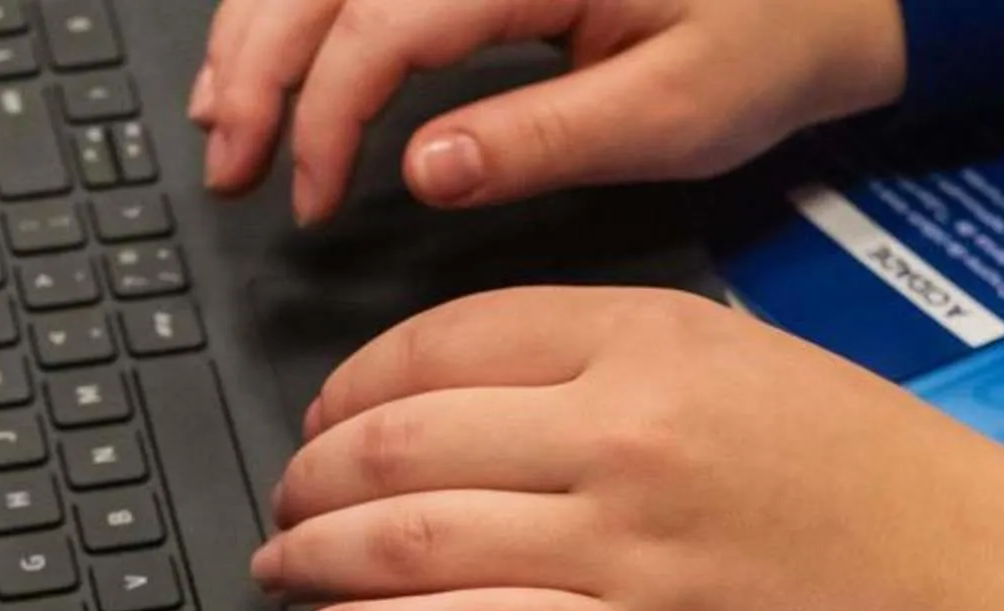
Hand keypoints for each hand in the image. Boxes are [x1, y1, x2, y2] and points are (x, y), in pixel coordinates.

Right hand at [195, 0, 909, 223]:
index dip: (325, 116)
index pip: (383, 25)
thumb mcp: (675, 110)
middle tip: (229, 166)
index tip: (310, 198)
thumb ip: (540, 139)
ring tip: (226, 119)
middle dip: (256, 65)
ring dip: (260, 28)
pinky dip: (306, 7)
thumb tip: (422, 172)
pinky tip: (279, 58)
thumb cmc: (777, 32)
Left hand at [250, 288, 1003, 610]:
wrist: (972, 585)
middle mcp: (620, 431)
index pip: (445, 341)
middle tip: (285, 503)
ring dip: (317, 557)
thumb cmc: (874, 481)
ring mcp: (620, 547)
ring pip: (408, 538)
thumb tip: (478, 402)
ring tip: (284, 571)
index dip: (354, 386)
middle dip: (310, 475)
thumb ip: (613, 364)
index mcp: (646, 338)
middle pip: (401, 439)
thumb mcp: (742, 361)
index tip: (327, 418)